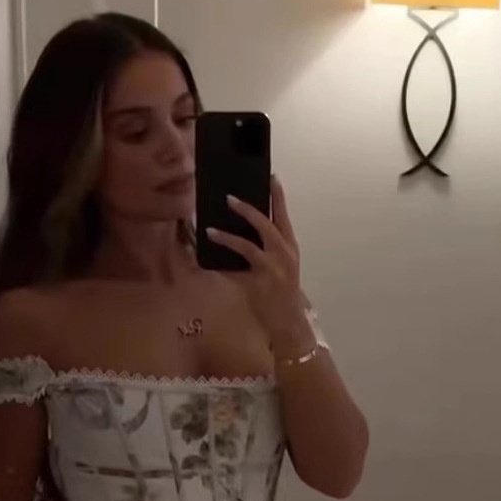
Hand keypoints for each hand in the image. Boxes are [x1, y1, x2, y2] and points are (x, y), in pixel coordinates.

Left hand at [206, 176, 312, 355]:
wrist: (289, 323)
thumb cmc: (280, 297)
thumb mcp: (276, 270)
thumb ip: (260, 254)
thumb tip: (234, 240)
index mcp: (290, 246)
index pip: (284, 216)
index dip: (278, 196)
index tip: (271, 177)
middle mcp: (285, 252)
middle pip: (268, 222)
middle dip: (248, 209)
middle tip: (229, 197)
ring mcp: (275, 266)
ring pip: (251, 242)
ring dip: (229, 234)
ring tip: (211, 229)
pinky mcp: (263, 279)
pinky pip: (240, 264)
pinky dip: (225, 255)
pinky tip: (211, 248)